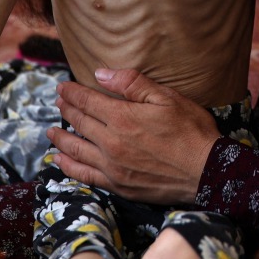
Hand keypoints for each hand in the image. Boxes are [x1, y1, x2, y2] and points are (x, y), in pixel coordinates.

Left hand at [48, 68, 220, 204]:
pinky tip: (61, 161)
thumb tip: (101, 73)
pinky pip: (85, 175)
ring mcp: (113, 166)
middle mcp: (111, 142)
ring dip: (61, 138)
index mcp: (122, 117)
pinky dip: (69, 166)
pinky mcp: (118, 185)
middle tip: (58, 102)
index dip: (72, 93)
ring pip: (77, 149)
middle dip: (66, 110)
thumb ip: (133, 83)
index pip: (88, 101)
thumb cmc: (191, 131)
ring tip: (51, 131)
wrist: (207, 172)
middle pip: (80, 123)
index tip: (63, 87)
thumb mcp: (167, 97)